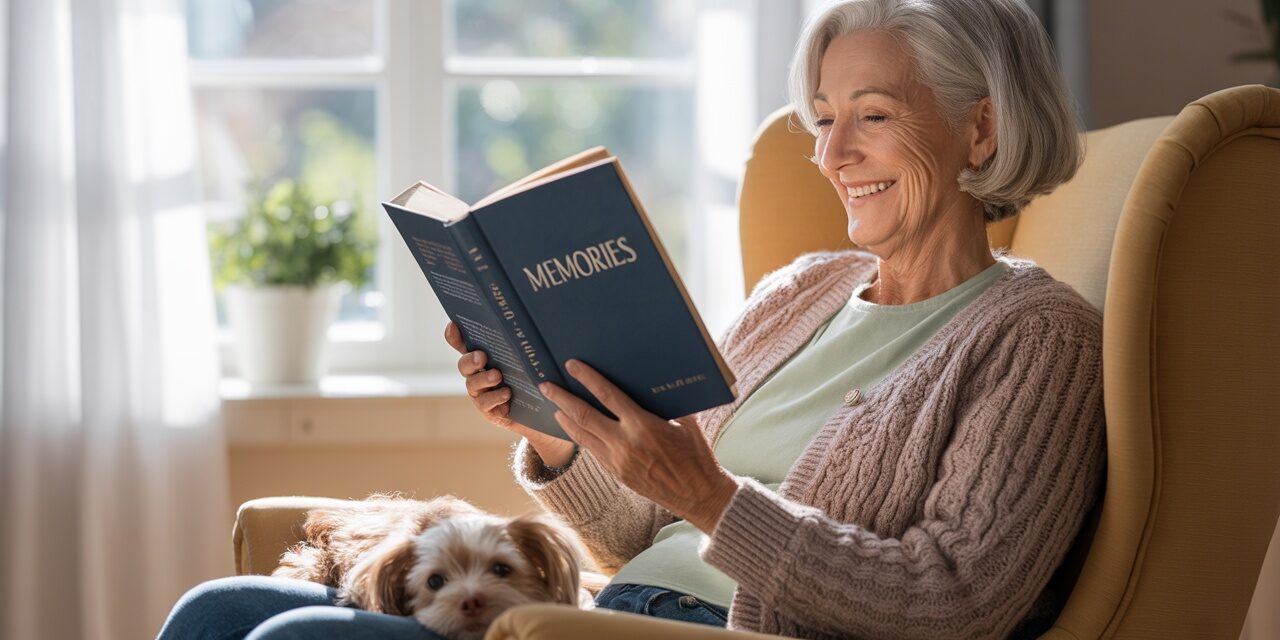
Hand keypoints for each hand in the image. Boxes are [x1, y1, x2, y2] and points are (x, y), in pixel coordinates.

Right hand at [444, 322, 574, 464]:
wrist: (538, 409)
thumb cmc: (529, 377)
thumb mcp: (525, 360)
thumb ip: (519, 346)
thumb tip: (528, 325)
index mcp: (482, 357)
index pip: (463, 345)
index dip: (454, 336)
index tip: (453, 325)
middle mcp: (476, 374)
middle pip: (464, 364)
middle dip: (471, 359)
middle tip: (482, 357)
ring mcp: (479, 392)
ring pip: (473, 384)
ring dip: (484, 378)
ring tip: (497, 376)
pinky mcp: (487, 409)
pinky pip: (485, 404)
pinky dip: (495, 398)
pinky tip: (506, 394)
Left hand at [538, 359, 739, 534]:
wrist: (698, 495)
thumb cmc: (697, 456)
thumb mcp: (688, 423)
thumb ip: (670, 402)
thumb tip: (659, 380)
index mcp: (643, 426)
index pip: (607, 396)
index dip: (588, 379)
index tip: (572, 366)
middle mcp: (625, 444)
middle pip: (584, 416)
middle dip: (562, 398)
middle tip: (546, 385)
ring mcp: (618, 462)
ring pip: (582, 437)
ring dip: (565, 419)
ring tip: (553, 406)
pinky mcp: (617, 475)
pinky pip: (593, 452)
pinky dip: (580, 437)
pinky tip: (574, 429)